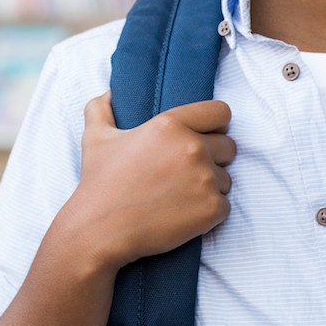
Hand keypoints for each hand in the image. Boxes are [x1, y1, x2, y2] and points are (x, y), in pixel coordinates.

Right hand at [62, 92, 235, 269]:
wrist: (98, 232)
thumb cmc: (99, 184)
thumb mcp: (96, 138)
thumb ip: (102, 109)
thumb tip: (110, 92)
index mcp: (171, 124)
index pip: (220, 112)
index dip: (215, 125)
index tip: (205, 136)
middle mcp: (192, 147)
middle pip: (229, 146)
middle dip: (213, 158)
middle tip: (186, 174)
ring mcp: (204, 178)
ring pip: (226, 179)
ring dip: (209, 187)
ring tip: (179, 196)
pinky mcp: (211, 208)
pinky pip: (225, 206)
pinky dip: (209, 213)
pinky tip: (183, 215)